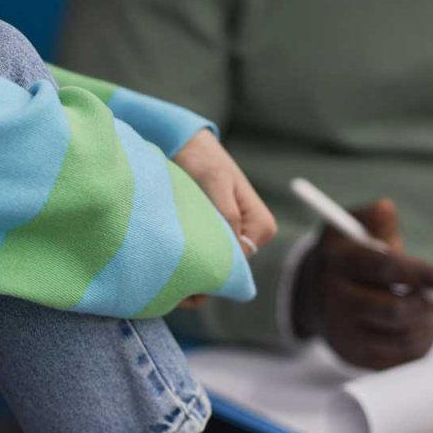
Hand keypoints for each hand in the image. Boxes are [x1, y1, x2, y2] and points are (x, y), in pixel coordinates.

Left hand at [173, 131, 276, 309]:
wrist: (190, 148)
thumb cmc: (204, 161)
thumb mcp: (216, 183)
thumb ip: (227, 213)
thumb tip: (232, 242)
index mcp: (263, 226)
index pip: (239, 263)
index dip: (213, 271)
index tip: (185, 274)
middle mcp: (256, 235)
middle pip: (229, 268)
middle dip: (204, 274)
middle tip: (174, 284)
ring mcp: (239, 235)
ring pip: (218, 264)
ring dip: (196, 269)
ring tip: (170, 274)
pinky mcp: (222, 233)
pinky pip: (210, 254)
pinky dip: (194, 260)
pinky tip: (172, 266)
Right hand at [293, 199, 432, 368]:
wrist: (311, 295)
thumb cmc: (346, 256)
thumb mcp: (350, 227)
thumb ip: (373, 218)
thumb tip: (386, 209)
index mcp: (339, 264)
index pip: (387, 270)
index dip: (427, 275)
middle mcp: (336, 302)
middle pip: (394, 311)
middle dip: (430, 306)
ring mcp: (343, 334)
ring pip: (401, 339)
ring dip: (431, 324)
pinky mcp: (354, 357)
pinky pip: (400, 359)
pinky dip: (422, 343)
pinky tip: (423, 325)